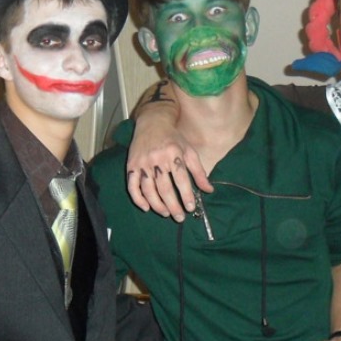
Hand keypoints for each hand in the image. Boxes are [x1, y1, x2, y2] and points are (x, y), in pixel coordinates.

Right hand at [126, 106, 211, 220]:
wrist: (152, 123)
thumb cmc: (174, 138)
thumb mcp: (189, 151)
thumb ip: (199, 172)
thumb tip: (209, 190)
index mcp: (174, 154)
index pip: (181, 179)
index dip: (186, 195)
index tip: (190, 208)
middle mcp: (157, 159)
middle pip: (165, 188)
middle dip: (173, 205)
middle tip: (180, 218)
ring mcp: (142, 163)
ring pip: (148, 190)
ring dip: (157, 205)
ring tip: (166, 213)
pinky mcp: (131, 166)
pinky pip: (132, 186)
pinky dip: (138, 199)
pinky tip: (147, 208)